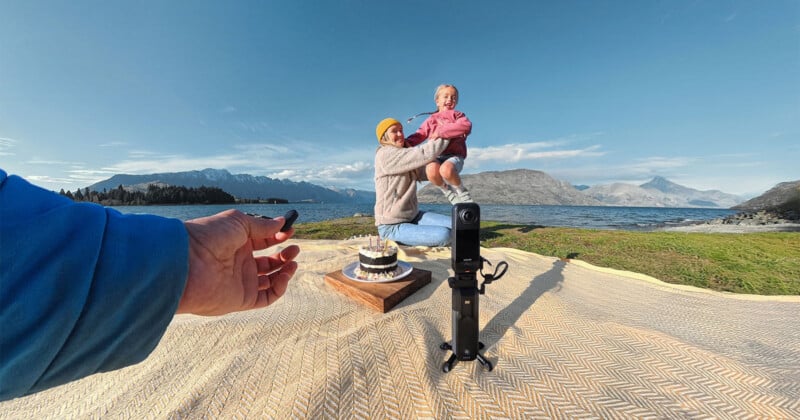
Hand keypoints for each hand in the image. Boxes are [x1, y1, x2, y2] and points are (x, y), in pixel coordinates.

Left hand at [178, 209, 299, 315]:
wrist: (187, 263)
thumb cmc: (208, 237)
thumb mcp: (239, 223)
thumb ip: (263, 226)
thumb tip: (282, 223)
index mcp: (236, 243)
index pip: (262, 241)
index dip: (278, 236)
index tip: (291, 231)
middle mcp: (239, 263)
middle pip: (268, 262)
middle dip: (284, 255)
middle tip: (294, 249)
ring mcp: (240, 281)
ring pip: (270, 280)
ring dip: (285, 272)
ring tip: (293, 262)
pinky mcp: (241, 299)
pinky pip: (266, 297)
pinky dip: (279, 288)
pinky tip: (284, 276)